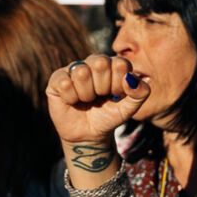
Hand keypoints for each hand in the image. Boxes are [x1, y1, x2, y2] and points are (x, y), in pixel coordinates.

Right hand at [45, 55, 148, 182]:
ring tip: (87, 100)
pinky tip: (73, 102)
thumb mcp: (129, 108)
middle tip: (100, 97)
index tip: (116, 95)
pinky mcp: (57, 79)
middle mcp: (92, 62)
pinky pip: (65, 82)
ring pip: (81, 72)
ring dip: (86, 94)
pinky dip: (71, 98)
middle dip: (103, 87)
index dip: (119, 84)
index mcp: (112, 64)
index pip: (120, 63)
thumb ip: (140, 93)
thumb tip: (132, 78)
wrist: (89, 134)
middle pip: (100, 63)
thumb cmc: (109, 116)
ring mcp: (73, 69)